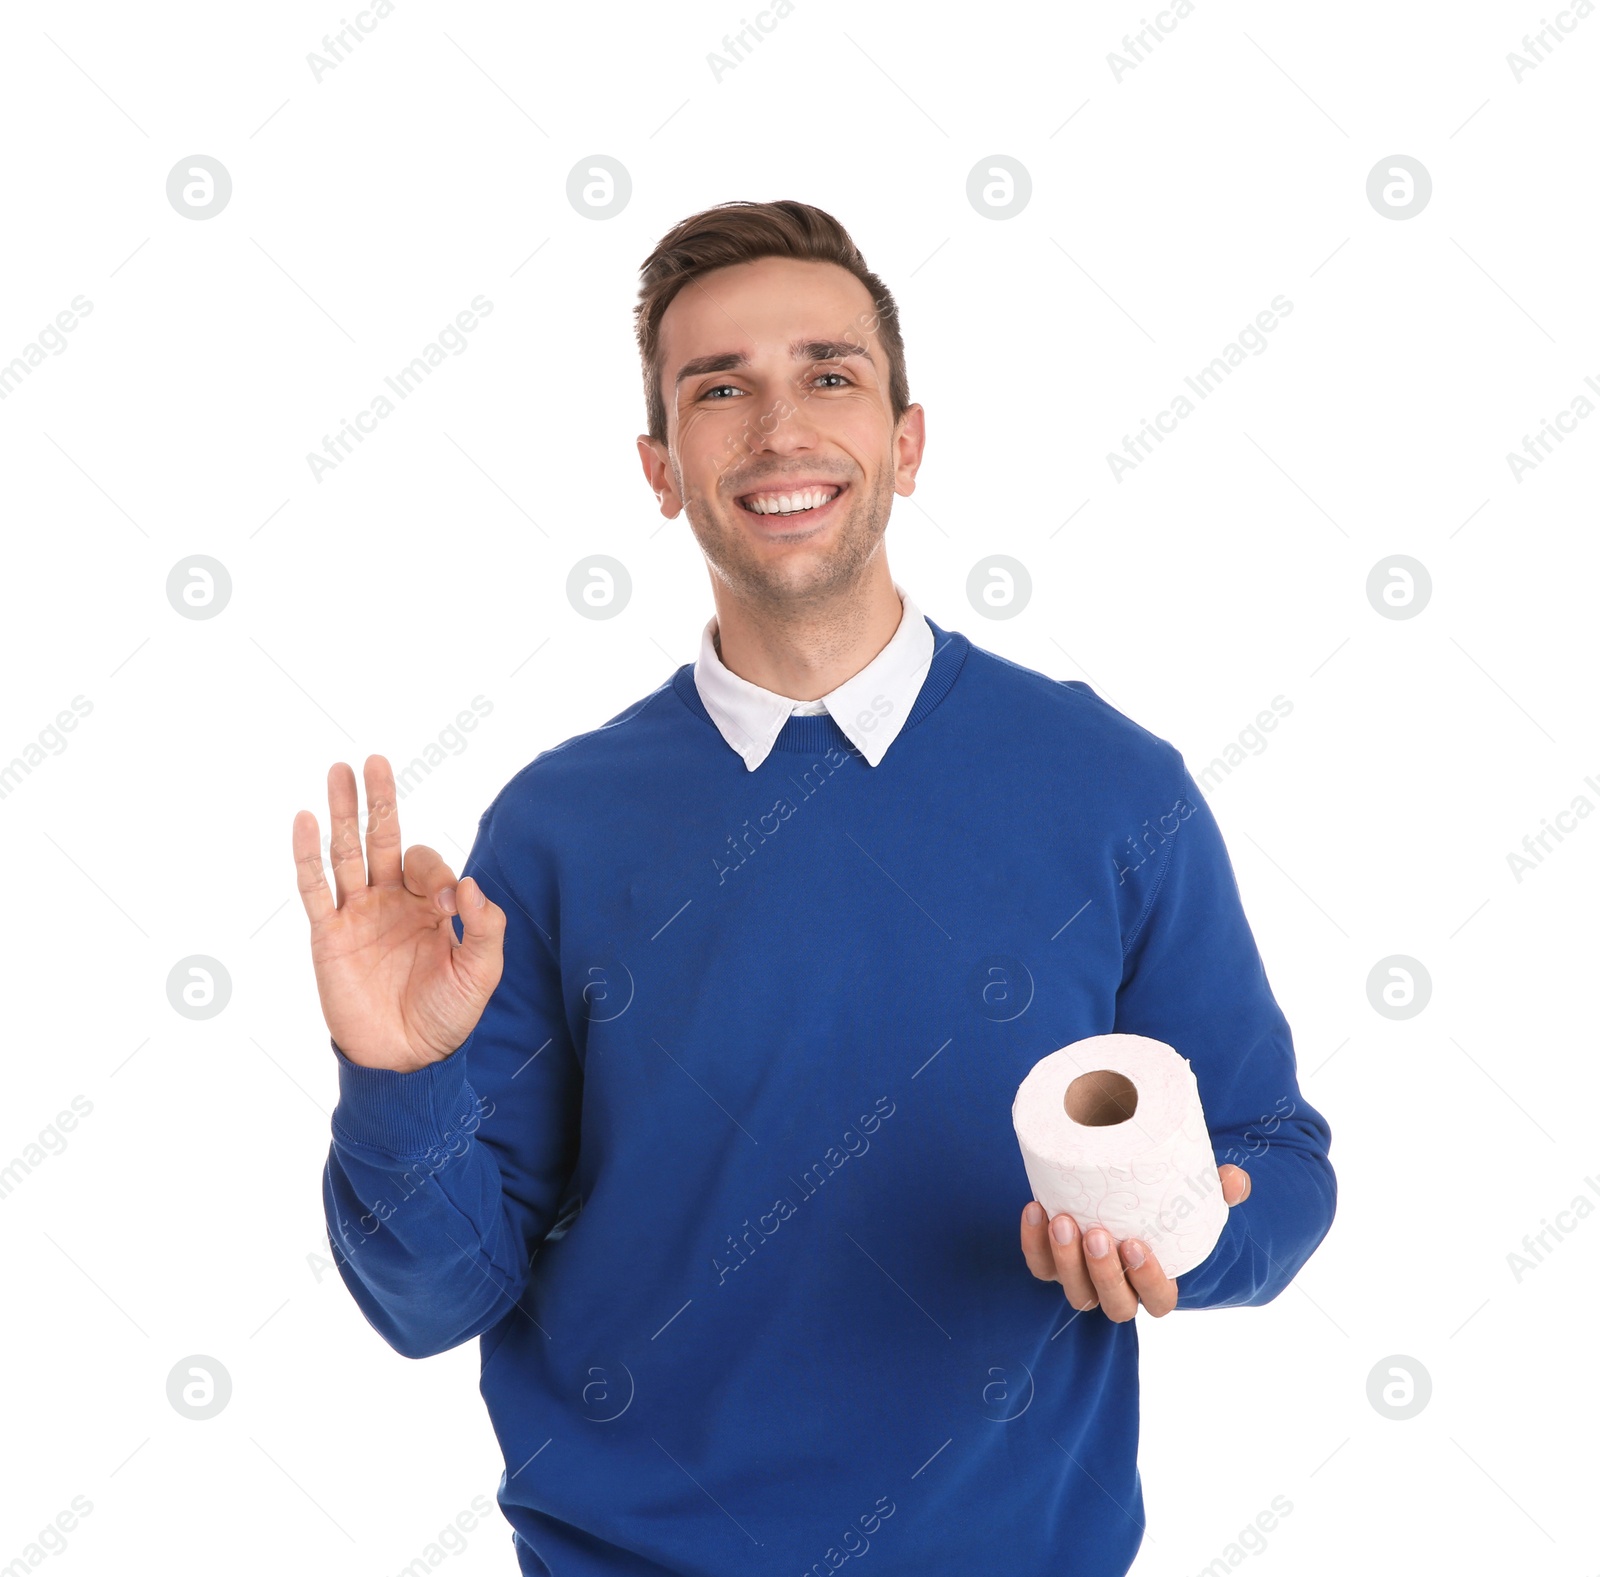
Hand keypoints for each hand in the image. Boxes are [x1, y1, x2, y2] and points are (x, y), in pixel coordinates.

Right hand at [293, 755, 505, 1072]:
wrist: (406, 1059)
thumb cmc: (447, 1016)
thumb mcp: (481, 971)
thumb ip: (485, 925)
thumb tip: (469, 882)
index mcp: (430, 906)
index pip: (426, 863)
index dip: (436, 870)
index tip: (447, 900)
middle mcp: (392, 902)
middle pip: (382, 839)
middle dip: (380, 800)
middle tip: (374, 760)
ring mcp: (358, 915)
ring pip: (346, 852)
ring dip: (343, 812)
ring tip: (338, 770)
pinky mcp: (328, 936)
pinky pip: (315, 888)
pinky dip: (307, 854)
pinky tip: (304, 820)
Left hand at [1019, 1165, 1251, 1320]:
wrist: (1121, 1202)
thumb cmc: (1162, 1210)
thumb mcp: (1193, 1201)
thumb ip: (1217, 1192)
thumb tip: (1234, 1180)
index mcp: (1156, 1284)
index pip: (1158, 1301)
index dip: (1148, 1280)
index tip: (1137, 1245)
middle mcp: (1119, 1291)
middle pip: (1113, 1303)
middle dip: (1103, 1271)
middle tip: (1096, 1233)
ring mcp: (1084, 1281)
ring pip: (1075, 1291)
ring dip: (1065, 1259)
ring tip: (1062, 1220)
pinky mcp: (1053, 1265)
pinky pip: (1039, 1267)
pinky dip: (1033, 1243)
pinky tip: (1035, 1209)